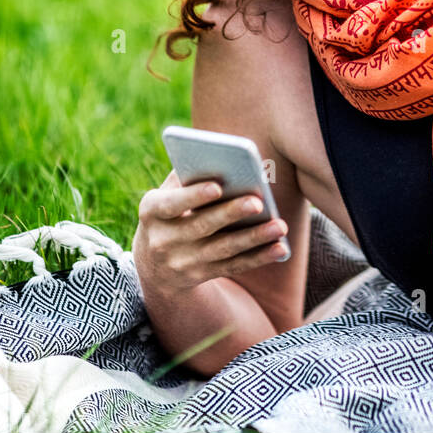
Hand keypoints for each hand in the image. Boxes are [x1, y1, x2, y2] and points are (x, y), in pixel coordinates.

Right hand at [132, 169, 289, 292]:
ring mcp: (182, 262)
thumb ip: (187, 176)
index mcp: (151, 212)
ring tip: (279, 226)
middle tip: (258, 202)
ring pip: (223, 249)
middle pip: (202, 226)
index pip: (171, 204)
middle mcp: (162, 241)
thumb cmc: (170, 210)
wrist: (154, 264)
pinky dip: (259, 257)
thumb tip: (221, 156)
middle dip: (231, 214)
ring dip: (254, 238)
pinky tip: (280, 248)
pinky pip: (234, 266)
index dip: (193, 196)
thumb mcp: (166, 194)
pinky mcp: (201, 276)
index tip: (218, 186)